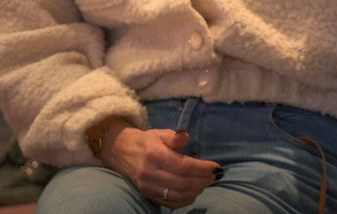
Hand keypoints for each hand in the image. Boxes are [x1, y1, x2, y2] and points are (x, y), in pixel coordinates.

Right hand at [102, 126, 217, 207]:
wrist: (120, 152)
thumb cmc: (146, 141)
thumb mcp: (160, 133)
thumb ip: (174, 137)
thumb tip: (185, 136)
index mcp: (154, 155)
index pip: (183, 166)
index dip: (202, 168)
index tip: (216, 167)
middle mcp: (149, 173)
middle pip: (182, 182)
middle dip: (202, 180)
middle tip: (215, 175)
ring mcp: (147, 187)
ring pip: (177, 195)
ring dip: (196, 190)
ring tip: (206, 182)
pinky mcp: (147, 195)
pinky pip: (170, 202)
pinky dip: (185, 200)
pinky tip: (194, 191)